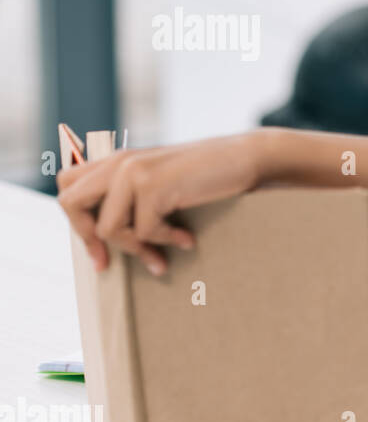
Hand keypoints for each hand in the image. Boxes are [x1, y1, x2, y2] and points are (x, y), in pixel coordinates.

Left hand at [56, 131, 266, 275]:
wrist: (245, 157)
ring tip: (161, 258)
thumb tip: (109, 239)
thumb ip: (133, 195)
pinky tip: (188, 239)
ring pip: (107, 228)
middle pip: (70, 203)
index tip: (100, 252)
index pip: (68, 186)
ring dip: (137, 249)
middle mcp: (119, 162)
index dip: (76, 221)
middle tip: (107, 263)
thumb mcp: (162, 180)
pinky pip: (144, 230)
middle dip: (87, 238)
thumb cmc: (209, 175)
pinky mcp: (153, 186)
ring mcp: (133, 172)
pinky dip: (167, 241)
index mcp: (117, 160)